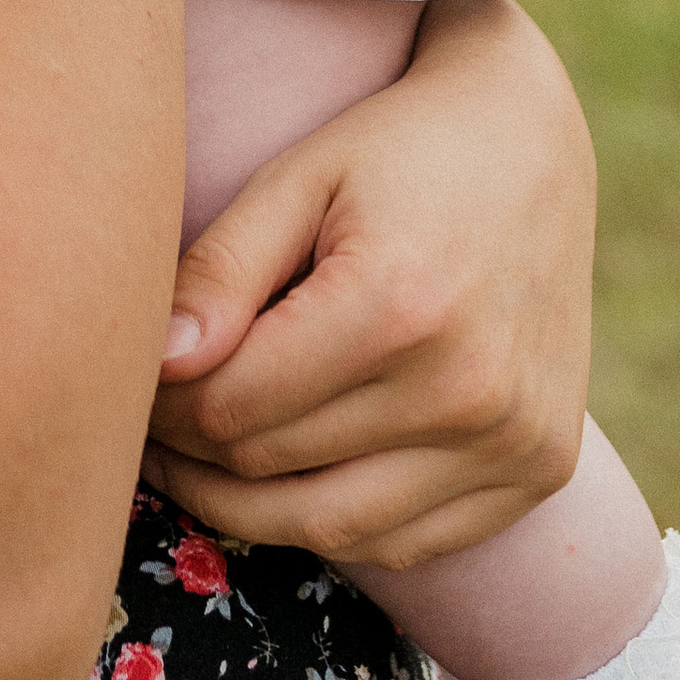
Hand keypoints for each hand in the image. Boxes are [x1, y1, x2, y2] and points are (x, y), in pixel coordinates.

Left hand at [144, 0, 596, 568]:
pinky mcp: (542, 468)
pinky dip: (337, 524)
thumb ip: (223, 270)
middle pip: (277, 468)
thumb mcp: (298, 177)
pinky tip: (295, 477)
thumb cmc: (398, 150)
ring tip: (203, 463)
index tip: (136, 385)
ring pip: (335, 527)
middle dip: (196, 453)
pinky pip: (408, 539)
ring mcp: (515, 439)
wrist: (532, 140)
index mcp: (398, 305)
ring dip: (251, 508)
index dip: (166, 407)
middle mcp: (467, 389)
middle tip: (156, 423)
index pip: (235, 407)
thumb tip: (156, 365)